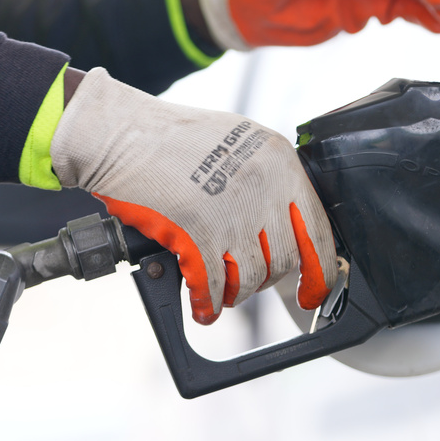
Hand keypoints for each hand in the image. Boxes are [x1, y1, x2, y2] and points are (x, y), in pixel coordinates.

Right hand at [50, 68, 336, 323]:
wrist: (121, 134)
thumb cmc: (172, 137)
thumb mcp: (239, 142)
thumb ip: (267, 179)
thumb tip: (282, 222)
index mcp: (280, 161)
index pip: (317, 228)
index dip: (319, 269)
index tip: (314, 289)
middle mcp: (262, 187)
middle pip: (284, 258)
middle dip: (267, 278)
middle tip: (249, 279)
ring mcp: (231, 212)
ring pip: (250, 278)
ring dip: (236, 291)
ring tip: (222, 288)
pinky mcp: (198, 235)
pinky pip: (213, 286)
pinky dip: (208, 303)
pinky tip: (203, 306)